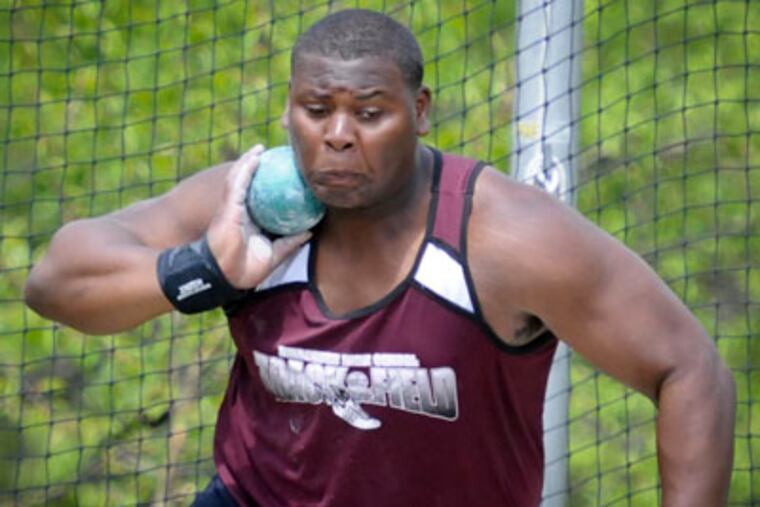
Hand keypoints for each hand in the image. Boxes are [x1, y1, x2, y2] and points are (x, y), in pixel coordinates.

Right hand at [206, 144, 311, 288]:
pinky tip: (255, 155)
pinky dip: (246, 167)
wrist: (226, 276)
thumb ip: (290, 242)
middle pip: (247, 184)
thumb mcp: (274, 254)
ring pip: (240, 178)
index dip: (267, 184)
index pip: (259, 198)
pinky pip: (238, 182)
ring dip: (249, 160)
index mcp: (248, 221)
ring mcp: (232, 207)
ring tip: (262, 148)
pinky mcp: (228, 206)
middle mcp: (239, 211)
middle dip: (256, 168)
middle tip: (273, 155)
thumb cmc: (245, 269)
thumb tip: (311, 231)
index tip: (282, 172)